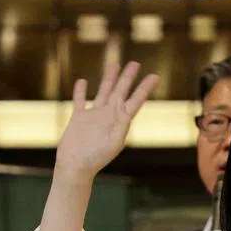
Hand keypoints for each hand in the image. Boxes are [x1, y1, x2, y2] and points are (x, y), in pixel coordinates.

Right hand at [54, 61, 158, 181]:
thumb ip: (120, 128)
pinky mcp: (78, 119)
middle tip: (136, 63)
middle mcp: (108, 116)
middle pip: (120, 92)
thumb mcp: (112, 144)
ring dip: (109, 79)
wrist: (75, 167)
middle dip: (128, 78)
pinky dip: (80, 91)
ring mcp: (94, 116)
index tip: (155, 76)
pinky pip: (80, 101)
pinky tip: (82, 81)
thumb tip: (126, 116)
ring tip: (114, 64)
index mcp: (120, 122)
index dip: (144, 89)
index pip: (135, 101)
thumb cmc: (95, 159)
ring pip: (102, 92)